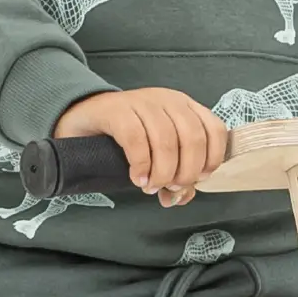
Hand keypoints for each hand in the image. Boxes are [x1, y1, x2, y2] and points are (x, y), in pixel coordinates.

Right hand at [52, 88, 229, 206]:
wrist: (83, 117)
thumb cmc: (125, 138)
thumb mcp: (156, 153)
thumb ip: (174, 173)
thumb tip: (181, 197)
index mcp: (184, 107)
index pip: (214, 130)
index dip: (211, 159)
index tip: (198, 179)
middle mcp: (167, 100)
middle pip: (193, 138)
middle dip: (186, 171)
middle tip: (171, 188)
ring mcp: (142, 102)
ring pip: (167, 140)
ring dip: (163, 172)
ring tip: (151, 187)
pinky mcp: (117, 110)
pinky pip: (136, 139)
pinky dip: (141, 165)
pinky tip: (138, 178)